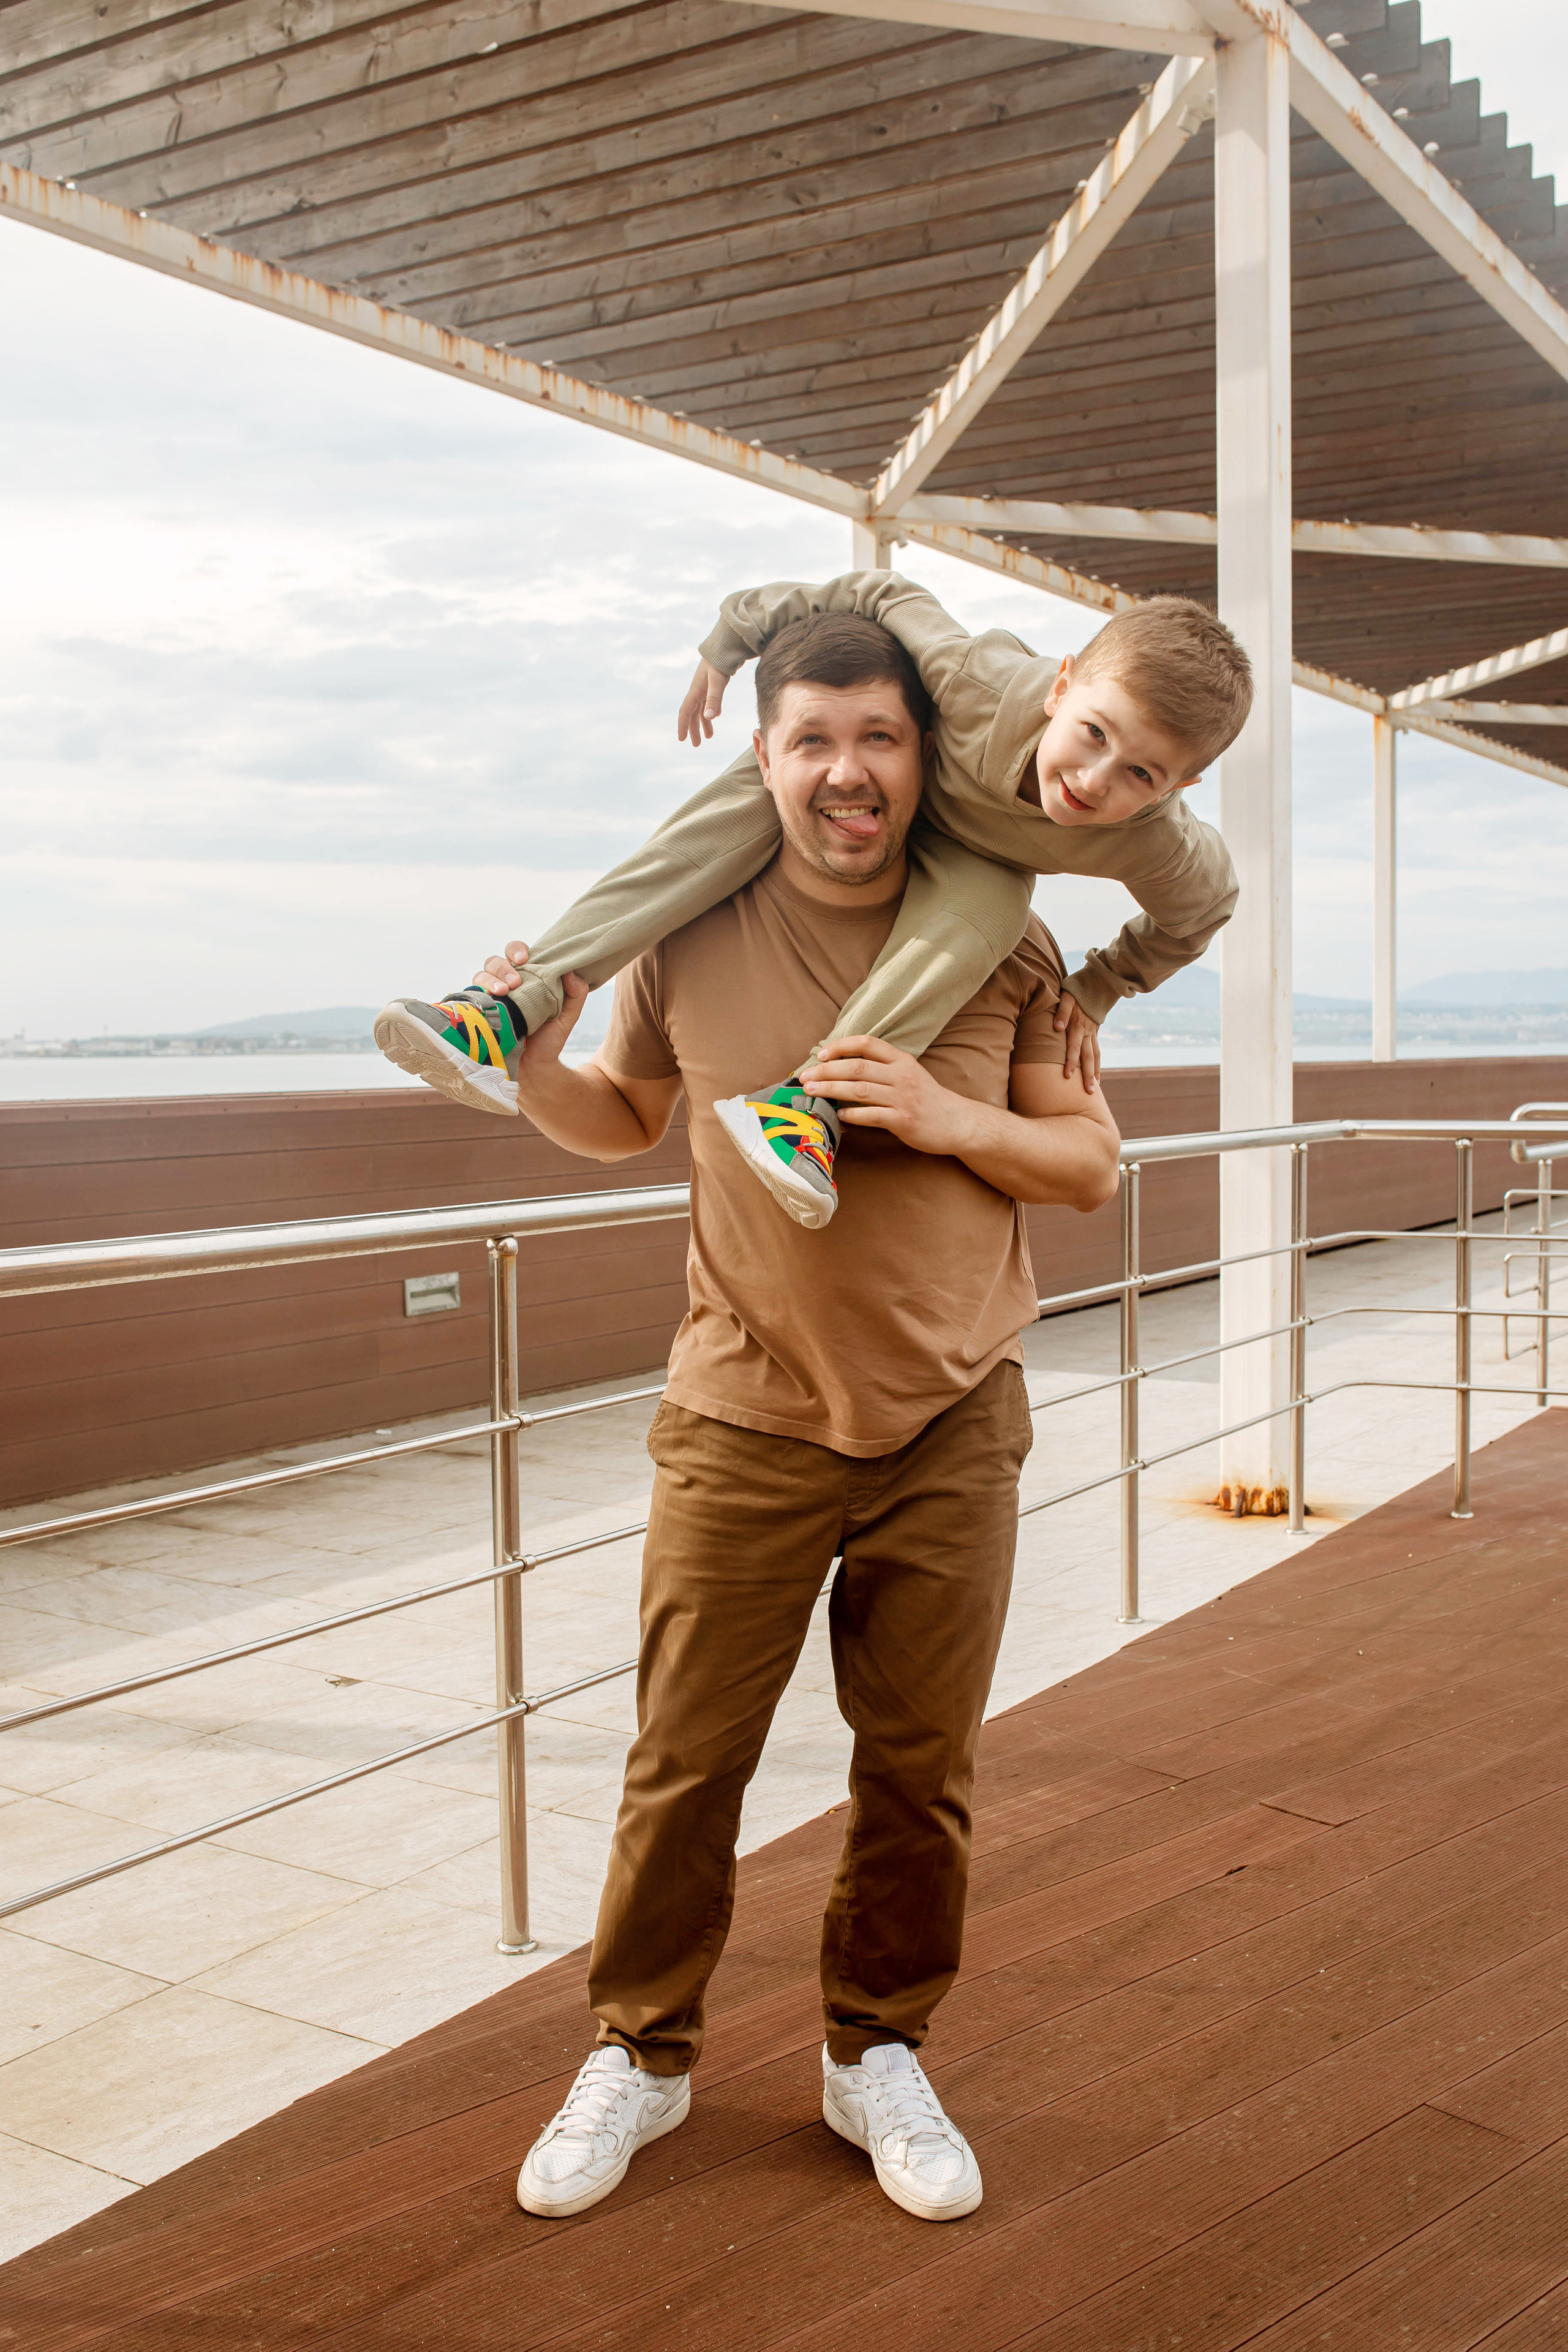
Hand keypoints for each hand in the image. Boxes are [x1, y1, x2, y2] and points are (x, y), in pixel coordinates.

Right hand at [473, 941, 588, 1066]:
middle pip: (494, 961)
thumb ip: (576, 994)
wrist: (533, 1071)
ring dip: (490, 980)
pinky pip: (469, 997)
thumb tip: (570, 969)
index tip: (525, 960)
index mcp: (525, 980)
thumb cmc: (548, 1041)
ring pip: (480, 975)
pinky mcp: (477, 1014)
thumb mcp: (567, 1017)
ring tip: (502, 993)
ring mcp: (489, 999)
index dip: (517, 950)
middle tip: (514, 983)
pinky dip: (476, 994)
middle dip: (502, 967)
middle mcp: (504, 986)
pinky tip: (486, 1000)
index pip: (516, 954)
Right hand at [677, 658, 728, 745]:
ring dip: (704, 723)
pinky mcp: (713, 684)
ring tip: (709, 737)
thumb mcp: (717, 681)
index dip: (683, 726)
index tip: (682, 739)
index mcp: (696, 691)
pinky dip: (711, 711)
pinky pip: (709, 701)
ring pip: (702, 709)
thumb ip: (714, 699)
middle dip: (694, 730)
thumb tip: (709, 718)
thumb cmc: (720, 663)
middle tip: (696, 745)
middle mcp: (698, 690)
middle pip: (693, 714)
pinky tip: (716, 716)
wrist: (725, 646)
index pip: (685, 712)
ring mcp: (705, 687)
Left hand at [797, 1035, 974, 1157]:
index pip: (867, 1043)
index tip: (821, 1054)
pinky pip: (872, 1115)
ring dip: (831, 1090)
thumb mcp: (907, 1073)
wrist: (956, 1122)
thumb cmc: (925, 1098)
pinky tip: (838, 1115)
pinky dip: (852, 1114)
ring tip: (812, 1092)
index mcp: (901, 1059)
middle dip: (827, 1071)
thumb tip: (840, 1067)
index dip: (841, 1046)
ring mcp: (903, 1098)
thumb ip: (881, 1068)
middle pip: (857, 1067)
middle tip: (804, 1076)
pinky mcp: (903, 1120)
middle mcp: (901, 1075)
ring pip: (860, 1089)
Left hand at [1053, 994, 1100, 1091]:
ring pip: (1096, 1055)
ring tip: (1095, 1087)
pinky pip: (1097, 1050)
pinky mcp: (1096, 1031)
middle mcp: (1087, 1032)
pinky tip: (1096, 1072)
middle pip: (1088, 1057)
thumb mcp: (1066, 996)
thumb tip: (1057, 1028)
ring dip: (1095, 1071)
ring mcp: (1093, 1033)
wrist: (1097, 983)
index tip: (1068, 1077)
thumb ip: (1061, 1012)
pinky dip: (1097, 1063)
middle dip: (1088, 1075)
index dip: (1071, 1063)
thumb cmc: (1077, 989)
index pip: (1073, 1048)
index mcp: (1078, 1026)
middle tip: (1089, 1092)